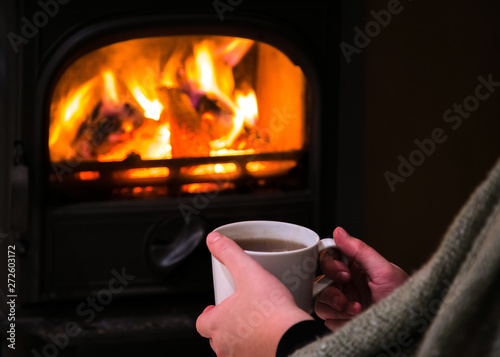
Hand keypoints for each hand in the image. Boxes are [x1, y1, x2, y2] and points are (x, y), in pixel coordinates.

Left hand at [196, 232, 312, 356]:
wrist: (294, 339)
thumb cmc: (271, 311)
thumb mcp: (248, 271)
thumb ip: (230, 253)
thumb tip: (214, 239)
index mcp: (218, 325)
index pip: (202, 323)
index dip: (208, 314)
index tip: (216, 307)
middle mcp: (226, 346)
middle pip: (217, 337)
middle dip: (225, 325)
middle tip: (240, 311)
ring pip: (234, 349)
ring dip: (241, 338)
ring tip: (256, 323)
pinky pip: (253, 354)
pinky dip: (257, 347)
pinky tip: (269, 336)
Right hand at [315, 227, 408, 330]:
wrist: (407, 333)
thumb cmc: (403, 303)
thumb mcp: (385, 272)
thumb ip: (360, 250)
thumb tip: (340, 232)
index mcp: (358, 267)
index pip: (331, 256)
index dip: (332, 263)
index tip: (344, 272)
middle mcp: (348, 283)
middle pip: (322, 278)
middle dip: (332, 288)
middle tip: (345, 296)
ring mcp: (343, 302)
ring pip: (321, 298)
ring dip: (336, 305)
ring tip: (355, 310)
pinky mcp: (340, 320)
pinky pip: (325, 317)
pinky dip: (337, 319)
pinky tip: (354, 320)